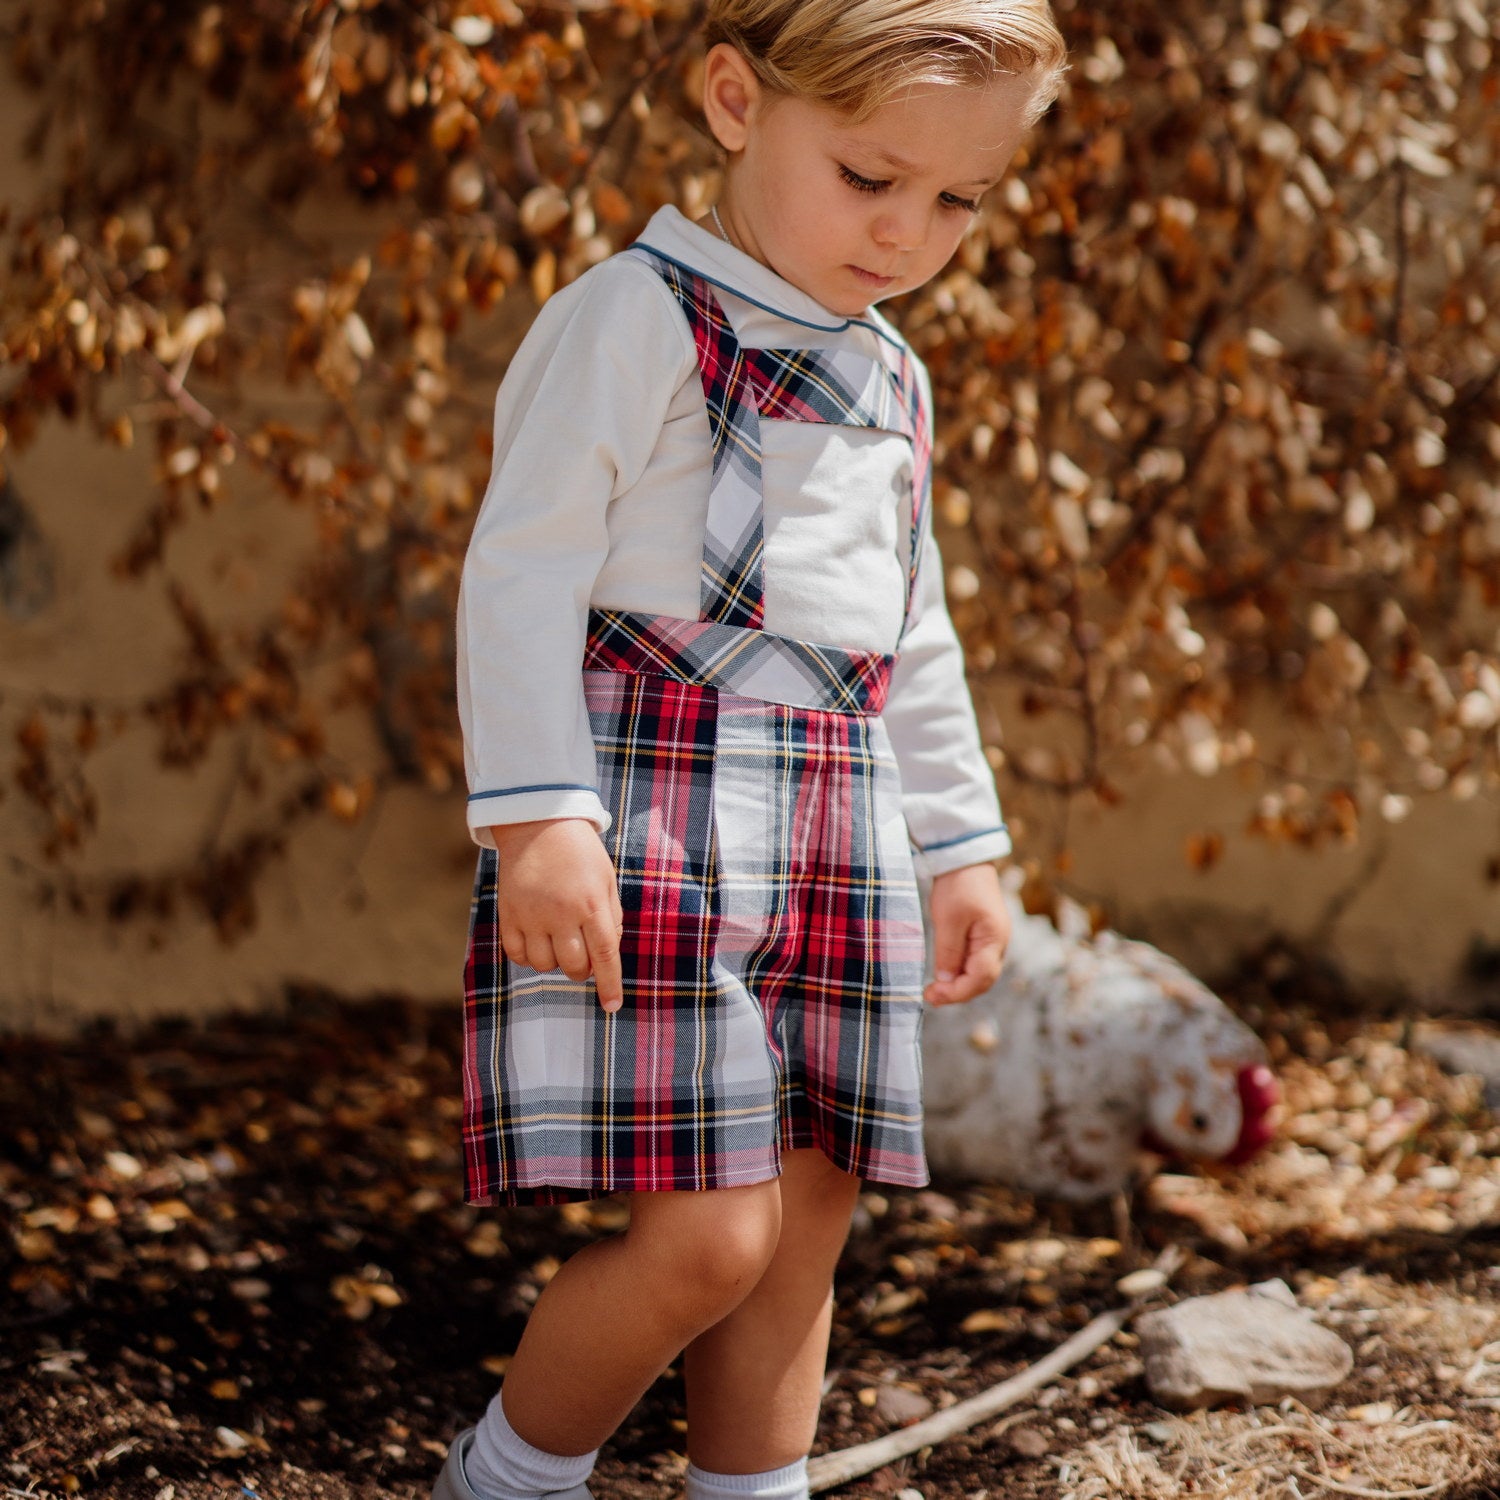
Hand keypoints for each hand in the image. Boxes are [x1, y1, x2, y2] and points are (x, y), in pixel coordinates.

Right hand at [489, 819, 623, 1011]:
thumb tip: (607, 953)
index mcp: (591, 903)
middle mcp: (561, 913)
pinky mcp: (508, 914)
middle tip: (583, 955)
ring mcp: (531, 915)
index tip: (612, 1006)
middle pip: (574, 966)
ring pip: (544, 965)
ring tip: (558, 940)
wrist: (538, 824)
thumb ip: (610, 917)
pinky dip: (528, 957)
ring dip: (555, 962)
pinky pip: (517, 955)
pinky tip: (537, 941)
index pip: (604, 955)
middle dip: (582, 970)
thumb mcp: (606, 879)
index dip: (609, 984)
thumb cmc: (580, 852)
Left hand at [924, 862, 1010, 1006]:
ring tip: (934, 989)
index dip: (957, 992)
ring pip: (979, 973)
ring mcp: (992, 940)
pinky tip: (943, 974)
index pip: (980, 978)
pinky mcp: (983, 935)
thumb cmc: (958, 885)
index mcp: (994, 939)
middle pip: (982, 980)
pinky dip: (960, 972)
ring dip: (958, 985)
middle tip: (930, 996)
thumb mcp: (948, 920)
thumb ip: (949, 952)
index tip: (932, 995)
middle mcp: (998, 943)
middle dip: (957, 993)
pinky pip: (974, 962)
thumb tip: (945, 981)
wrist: (965, 860)